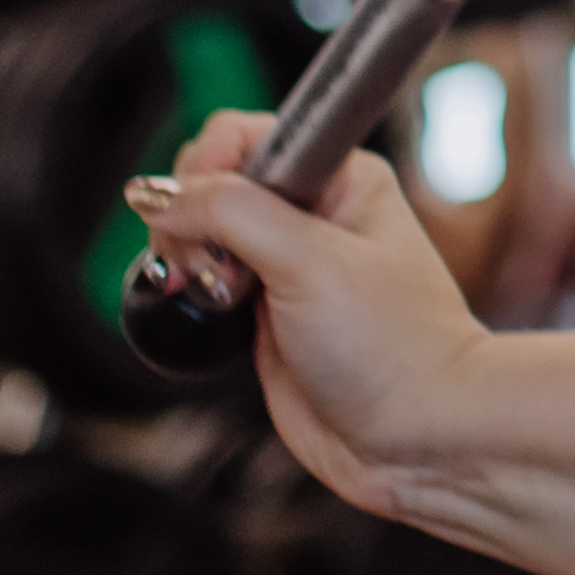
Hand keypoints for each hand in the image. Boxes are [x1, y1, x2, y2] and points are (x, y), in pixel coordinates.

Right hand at [130, 109, 490, 509]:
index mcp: (339, 176)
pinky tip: (203, 308)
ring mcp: (288, 262)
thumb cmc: (394, 346)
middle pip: (213, 182)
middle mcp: (313, 211)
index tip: (200, 212)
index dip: (207, 167)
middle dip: (191, 219)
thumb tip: (156, 193)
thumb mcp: (309, 260)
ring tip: (215, 293)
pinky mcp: (267, 310)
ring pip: (203, 233)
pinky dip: (191, 291)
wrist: (418, 437)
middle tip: (213, 267)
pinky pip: (207, 280)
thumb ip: (231, 213)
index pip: (244, 136)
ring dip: (187, 257)